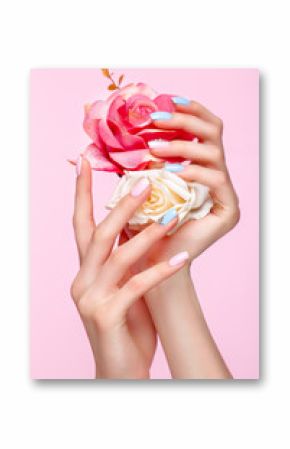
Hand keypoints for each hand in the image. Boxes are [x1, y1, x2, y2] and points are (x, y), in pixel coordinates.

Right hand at [71, 158, 187, 378]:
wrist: (120, 370)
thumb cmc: (126, 324)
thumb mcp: (122, 285)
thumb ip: (124, 259)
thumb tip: (143, 223)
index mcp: (84, 270)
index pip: (79, 224)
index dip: (81, 192)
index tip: (86, 162)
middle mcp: (81, 280)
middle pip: (97, 234)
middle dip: (120, 206)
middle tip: (145, 181)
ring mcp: (90, 299)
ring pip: (116, 256)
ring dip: (146, 234)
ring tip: (171, 216)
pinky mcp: (107, 317)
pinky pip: (136, 286)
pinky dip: (160, 270)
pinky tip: (182, 257)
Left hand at [139, 99, 239, 264]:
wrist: (149, 263)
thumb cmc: (140, 225)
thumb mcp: (136, 183)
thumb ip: (135, 157)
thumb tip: (117, 126)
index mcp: (200, 166)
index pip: (202, 128)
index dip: (187, 111)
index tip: (163, 100)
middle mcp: (216, 175)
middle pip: (214, 131)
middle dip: (185, 120)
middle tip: (156, 118)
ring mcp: (225, 192)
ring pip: (214, 152)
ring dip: (181, 146)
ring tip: (152, 149)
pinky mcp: (229, 210)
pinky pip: (216, 179)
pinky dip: (192, 171)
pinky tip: (170, 172)